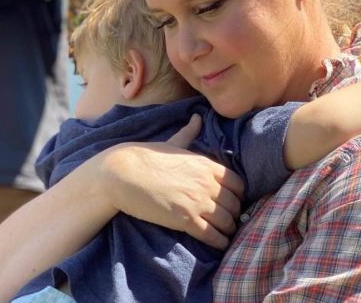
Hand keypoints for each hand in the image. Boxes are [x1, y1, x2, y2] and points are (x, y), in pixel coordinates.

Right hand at [101, 115, 244, 249]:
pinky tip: (219, 243)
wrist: (123, 174)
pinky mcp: (186, 220)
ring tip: (226, 233)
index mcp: (205, 164)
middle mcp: (207, 183)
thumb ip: (188, 132)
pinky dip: (220, 242)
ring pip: (227, 221)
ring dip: (229, 229)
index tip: (233, 200)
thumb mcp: (172, 143)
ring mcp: (198, 202)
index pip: (237, 183)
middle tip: (230, 219)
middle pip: (234, 204)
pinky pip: (212, 236)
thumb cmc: (145, 157)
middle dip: (235, 213)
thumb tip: (197, 117)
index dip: (238, 194)